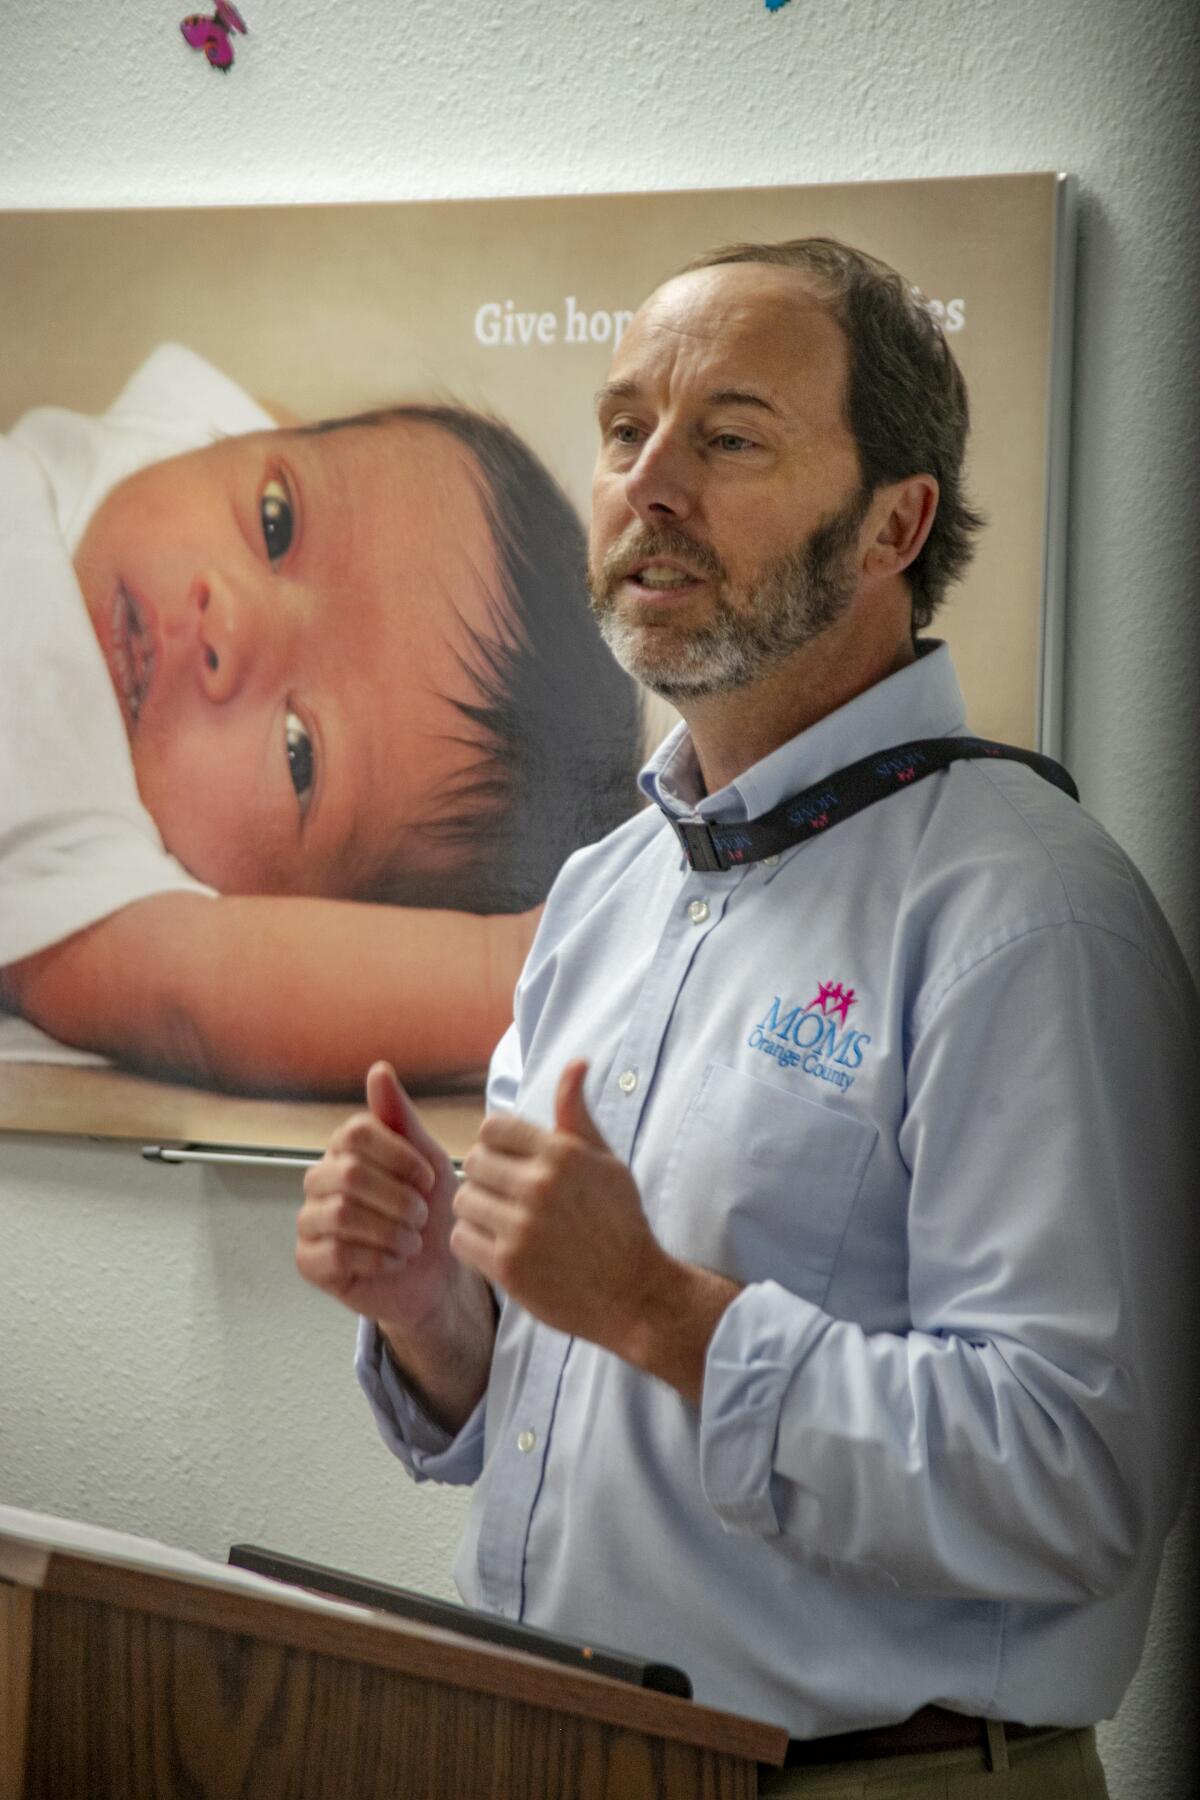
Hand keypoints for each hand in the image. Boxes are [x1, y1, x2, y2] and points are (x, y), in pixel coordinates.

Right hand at [296, 1061, 459, 1334]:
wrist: (438, 1275)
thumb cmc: (432, 1213)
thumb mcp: (428, 1160)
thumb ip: (401, 1118)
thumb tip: (378, 1069)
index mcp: (344, 1149)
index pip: (357, 1132)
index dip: (400, 1156)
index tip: (428, 1180)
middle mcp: (319, 1179)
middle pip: (350, 1174)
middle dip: (398, 1199)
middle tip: (421, 1216)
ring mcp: (309, 1220)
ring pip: (343, 1214)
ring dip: (391, 1231)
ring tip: (412, 1240)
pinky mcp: (309, 1261)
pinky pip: (335, 1254)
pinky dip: (377, 1259)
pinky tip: (394, 1261)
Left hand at [453, 1060, 666, 1349]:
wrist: (634, 1292)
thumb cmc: (619, 1222)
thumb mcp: (605, 1162)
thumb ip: (577, 1114)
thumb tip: (576, 1062)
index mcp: (562, 1153)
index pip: (492, 1127)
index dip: (497, 1144)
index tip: (511, 1164)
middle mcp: (539, 1185)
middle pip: (472, 1162)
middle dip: (485, 1177)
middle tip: (505, 1196)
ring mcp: (521, 1227)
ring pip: (463, 1201)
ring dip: (477, 1211)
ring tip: (502, 1222)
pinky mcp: (508, 1266)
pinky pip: (462, 1239)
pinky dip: (474, 1243)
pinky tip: (499, 1247)